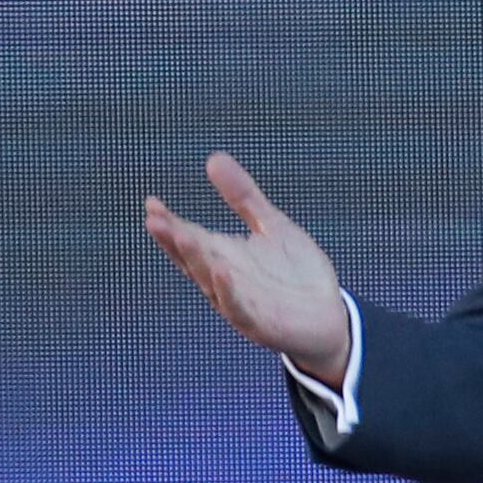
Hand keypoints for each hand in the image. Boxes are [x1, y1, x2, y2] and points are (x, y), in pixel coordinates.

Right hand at [142, 151, 351, 379]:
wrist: (330, 317)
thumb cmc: (296, 275)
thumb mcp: (272, 225)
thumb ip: (243, 197)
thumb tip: (214, 158)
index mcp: (223, 257)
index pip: (189, 238)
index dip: (169, 223)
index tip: (152, 202)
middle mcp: (224, 281)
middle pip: (193, 259)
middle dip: (174, 240)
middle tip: (155, 218)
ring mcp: (240, 304)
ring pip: (210, 282)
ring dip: (195, 260)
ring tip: (181, 235)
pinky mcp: (261, 325)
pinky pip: (239, 309)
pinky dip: (228, 292)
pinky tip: (222, 271)